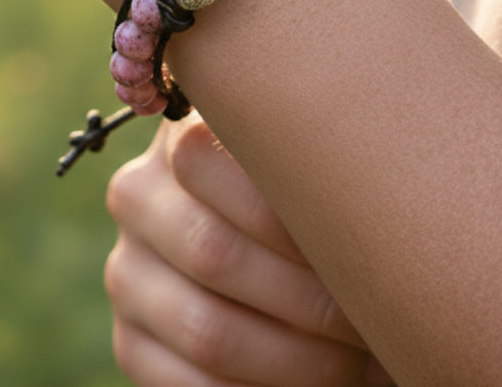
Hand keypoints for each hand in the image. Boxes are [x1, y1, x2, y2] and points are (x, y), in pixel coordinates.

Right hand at [106, 114, 392, 385]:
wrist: (280, 264)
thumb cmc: (320, 212)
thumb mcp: (312, 173)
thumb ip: (319, 169)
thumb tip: (372, 196)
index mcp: (180, 140)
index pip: (211, 162)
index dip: (291, 211)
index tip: (359, 243)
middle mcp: (137, 198)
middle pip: (213, 253)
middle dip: (308, 297)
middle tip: (374, 316)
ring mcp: (127, 274)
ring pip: (205, 329)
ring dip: (297, 358)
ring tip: (355, 360)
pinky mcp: (130, 342)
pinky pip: (190, 385)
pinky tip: (311, 383)